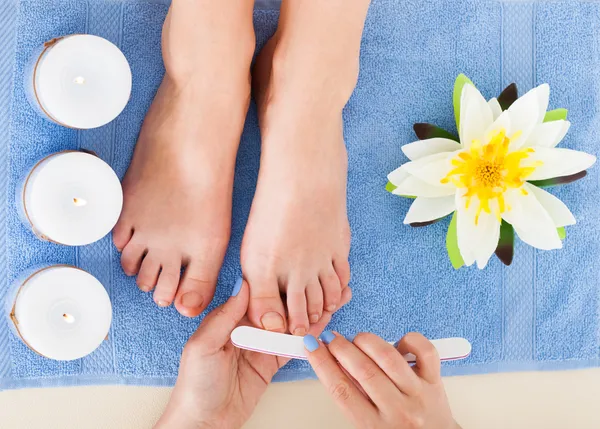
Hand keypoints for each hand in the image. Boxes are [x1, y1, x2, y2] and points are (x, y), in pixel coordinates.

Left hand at [155, 279, 351, 428]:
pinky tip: (325, 325)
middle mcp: (247, 328)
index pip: (259, 295)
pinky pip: (292, 348)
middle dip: (301, 296)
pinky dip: (309, 338)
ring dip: (311, 314)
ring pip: (290, 326)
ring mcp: (261, 346)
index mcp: (229, 319)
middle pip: (280, 308)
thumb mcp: (204, 346)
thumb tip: (243, 285)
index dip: (281, 284)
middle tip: (326, 283)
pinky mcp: (270, 364)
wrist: (203, 422)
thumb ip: (225, 316)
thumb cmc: (195, 385)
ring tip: (335, 299)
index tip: (300, 271)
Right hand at [305, 331, 460, 428]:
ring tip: (356, 340)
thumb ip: (352, 398)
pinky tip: (395, 344)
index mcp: (374, 427)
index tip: (311, 346)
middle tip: (330, 338)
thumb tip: (334, 363)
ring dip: (366, 341)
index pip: (341, 390)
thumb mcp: (367, 425)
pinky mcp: (435, 381)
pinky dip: (408, 340)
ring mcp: (418, 394)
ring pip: (388, 357)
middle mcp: (397, 411)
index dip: (322, 364)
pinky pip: (424, 351)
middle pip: (362, 370)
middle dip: (340, 348)